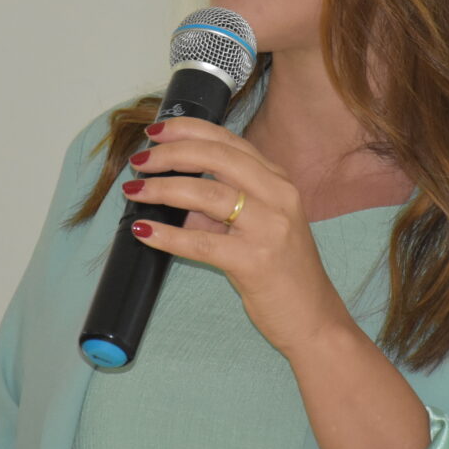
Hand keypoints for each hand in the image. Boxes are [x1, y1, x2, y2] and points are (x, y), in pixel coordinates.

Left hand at [123, 116, 353, 357]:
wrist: (313, 318)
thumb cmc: (282, 271)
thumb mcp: (259, 224)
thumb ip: (221, 205)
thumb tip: (174, 194)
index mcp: (278, 181)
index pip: (228, 141)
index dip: (188, 130)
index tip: (156, 130)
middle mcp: (278, 196)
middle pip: (217, 158)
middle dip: (171, 154)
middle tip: (140, 161)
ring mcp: (269, 227)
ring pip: (207, 194)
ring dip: (163, 189)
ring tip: (135, 191)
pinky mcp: (255, 261)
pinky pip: (200, 242)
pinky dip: (167, 235)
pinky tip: (144, 231)